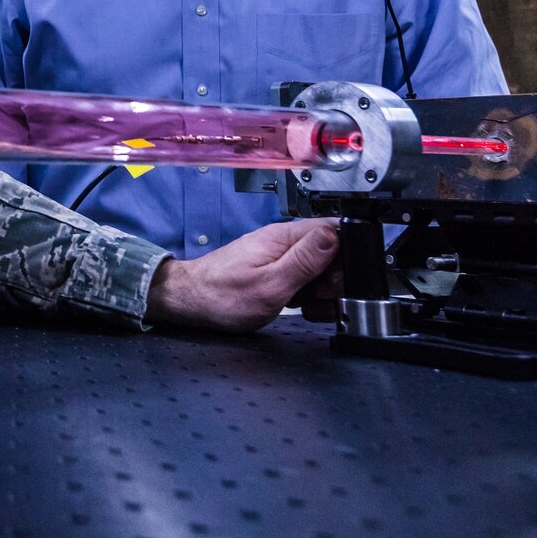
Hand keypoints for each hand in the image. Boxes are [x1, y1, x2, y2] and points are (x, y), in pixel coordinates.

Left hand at [144, 218, 340, 331]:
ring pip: (320, 269)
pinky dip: (308, 296)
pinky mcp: (276, 270)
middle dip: (333, 279)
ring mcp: (279, 256)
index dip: (345, 257)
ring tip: (305, 305)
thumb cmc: (222, 296)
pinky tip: (299, 307)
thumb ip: (305, 261)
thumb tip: (334, 234)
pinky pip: (305, 280)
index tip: (335, 281)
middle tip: (317, 297)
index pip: (334, 230)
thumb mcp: (271, 284)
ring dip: (321, 291)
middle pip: (331, 252)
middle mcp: (283, 242)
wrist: (191, 303)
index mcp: (285, 237)